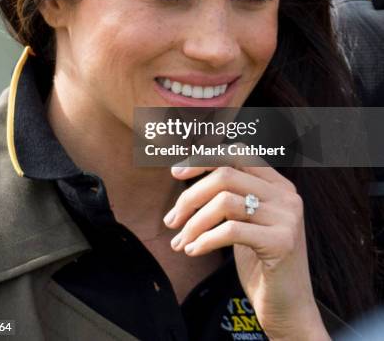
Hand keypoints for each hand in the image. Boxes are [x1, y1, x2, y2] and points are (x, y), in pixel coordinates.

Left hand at [163, 162, 329, 339]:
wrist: (288, 308)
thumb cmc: (260, 263)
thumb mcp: (244, 220)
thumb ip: (228, 194)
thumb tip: (184, 171)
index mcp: (277, 184)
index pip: (237, 152)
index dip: (203, 158)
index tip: (175, 174)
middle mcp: (286, 195)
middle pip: (225, 175)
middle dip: (190, 196)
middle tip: (172, 220)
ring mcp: (287, 217)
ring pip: (225, 201)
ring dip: (194, 223)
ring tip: (180, 241)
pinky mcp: (282, 242)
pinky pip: (231, 230)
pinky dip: (204, 239)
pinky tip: (192, 251)